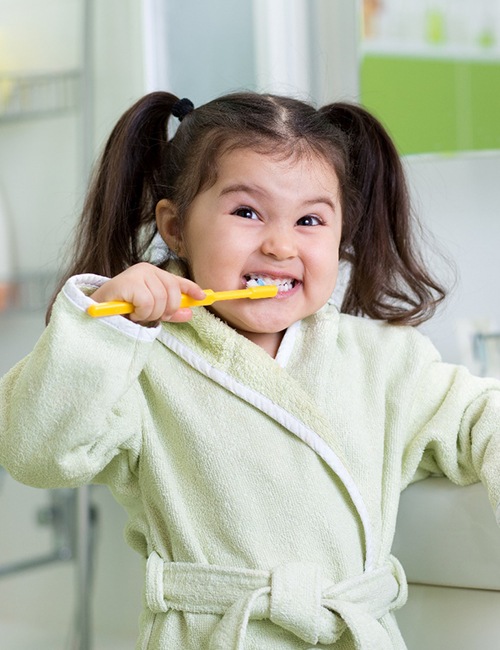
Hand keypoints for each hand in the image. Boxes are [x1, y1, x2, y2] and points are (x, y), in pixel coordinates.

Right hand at [90, 263, 204, 323]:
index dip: (192, 289)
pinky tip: (131, 312)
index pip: (178, 281)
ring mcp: (137, 274)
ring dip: (150, 314)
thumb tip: (190, 312)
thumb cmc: (123, 308)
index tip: (203, 297)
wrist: (94, 309)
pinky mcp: (128, 282)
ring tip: (137, 313)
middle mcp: (147, 270)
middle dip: (165, 310)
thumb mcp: (151, 310)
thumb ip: (170, 311)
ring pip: (161, 301)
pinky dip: (141, 313)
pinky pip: (148, 303)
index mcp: (154, 274)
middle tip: (149, 315)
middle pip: (174, 294)